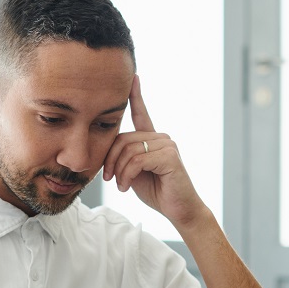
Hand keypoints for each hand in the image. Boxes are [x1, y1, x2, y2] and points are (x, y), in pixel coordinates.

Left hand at [102, 75, 206, 228]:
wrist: (179, 210)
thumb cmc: (157, 192)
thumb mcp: (134, 172)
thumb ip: (125, 157)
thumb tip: (110, 150)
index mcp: (152, 140)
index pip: (142, 113)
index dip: (136, 95)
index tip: (134, 77)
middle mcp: (161, 138)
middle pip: (123, 138)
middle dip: (111, 160)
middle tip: (109, 178)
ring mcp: (168, 145)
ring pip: (129, 150)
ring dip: (119, 171)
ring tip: (120, 185)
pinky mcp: (170, 156)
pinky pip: (137, 160)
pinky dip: (127, 175)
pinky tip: (126, 187)